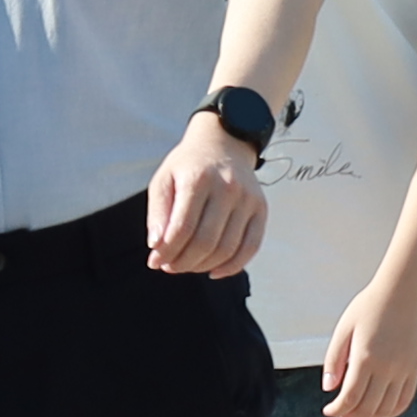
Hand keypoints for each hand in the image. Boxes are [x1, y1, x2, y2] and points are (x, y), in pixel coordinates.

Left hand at [148, 118, 267, 276]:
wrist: (224, 144)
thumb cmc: (188, 167)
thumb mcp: (163, 180)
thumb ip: (157, 213)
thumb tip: (157, 246)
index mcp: (198, 179)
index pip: (182, 228)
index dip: (166, 251)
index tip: (155, 261)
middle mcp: (227, 187)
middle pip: (205, 242)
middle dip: (183, 262)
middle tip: (169, 266)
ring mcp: (248, 199)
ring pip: (227, 249)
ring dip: (203, 267)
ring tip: (187, 265)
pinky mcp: (261, 209)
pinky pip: (251, 247)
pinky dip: (233, 266)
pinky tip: (214, 271)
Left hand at [316, 284, 416, 416]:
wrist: (403, 292)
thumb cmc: (370, 306)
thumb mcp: (344, 329)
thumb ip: (334, 360)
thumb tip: (329, 388)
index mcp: (366, 358)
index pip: (350, 398)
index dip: (337, 409)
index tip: (328, 410)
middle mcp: (387, 368)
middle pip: (367, 408)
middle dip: (349, 415)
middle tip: (339, 411)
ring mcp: (404, 370)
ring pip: (386, 409)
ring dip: (369, 416)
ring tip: (356, 410)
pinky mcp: (415, 369)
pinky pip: (404, 401)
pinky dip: (390, 411)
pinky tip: (378, 408)